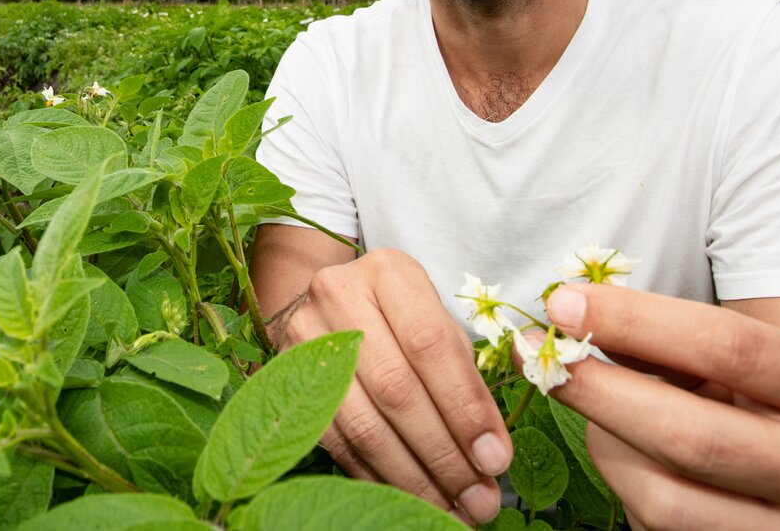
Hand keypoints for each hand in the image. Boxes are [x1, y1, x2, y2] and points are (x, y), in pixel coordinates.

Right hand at [273, 248, 512, 522]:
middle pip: (396, 389)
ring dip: (414, 478)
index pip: (432, 345)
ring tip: (453, 509)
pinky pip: (337, 441)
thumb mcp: (437, 322)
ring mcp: (305, 337)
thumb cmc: (401, 315)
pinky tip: (410, 499)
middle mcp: (339, 296)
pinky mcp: (285, 377)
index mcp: (390, 273)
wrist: (330, 301)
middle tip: (479, 500)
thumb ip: (465, 376)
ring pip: (364, 423)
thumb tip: (491, 453)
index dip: (466, 407)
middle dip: (444, 454)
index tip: (494, 459)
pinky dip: (378, 478)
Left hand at [538, 283, 779, 528]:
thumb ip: (676, 341)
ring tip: (594, 413)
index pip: (730, 347)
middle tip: (538, 358)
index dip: (636, 321)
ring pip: (666, 501)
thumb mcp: (762, 365)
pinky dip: (626, 489)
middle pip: (689, 437)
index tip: (563, 301)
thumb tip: (574, 312)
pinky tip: (625, 457)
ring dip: (606, 449)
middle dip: (597, 392)